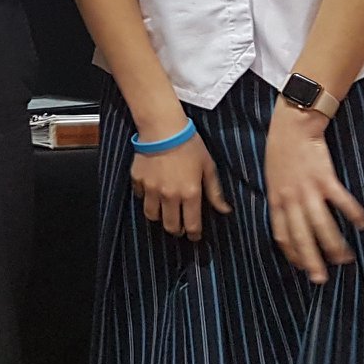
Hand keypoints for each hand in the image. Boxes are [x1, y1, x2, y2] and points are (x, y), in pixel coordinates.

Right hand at [130, 126, 229, 240]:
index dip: (194, 234)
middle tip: (180, 227)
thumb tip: (225, 210)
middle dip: (177, 230)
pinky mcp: (138, 180)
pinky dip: (146, 198)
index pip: (192, 225)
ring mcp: (151, 189)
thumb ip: (215, 192)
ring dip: (160, 218)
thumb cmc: (189, 144)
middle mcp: (170, 196)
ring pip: (152, 216)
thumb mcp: (208, 167)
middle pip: (170, 226)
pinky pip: (140, 197)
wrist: (163, 128)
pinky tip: (152, 193)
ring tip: (165, 212)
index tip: (195, 236)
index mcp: (190, 194)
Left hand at [263, 101, 363, 282]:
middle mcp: (290, 198)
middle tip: (320, 279)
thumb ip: (281, 199)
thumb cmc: (282, 152)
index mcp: (277, 200)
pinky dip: (352, 214)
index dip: (292, 253)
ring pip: (321, 225)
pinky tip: (363, 225)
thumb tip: (289, 217)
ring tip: (345, 259)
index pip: (282, 235)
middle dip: (311, 260)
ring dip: (334, 245)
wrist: (291, 126)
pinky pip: (340, 201)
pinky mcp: (324, 177)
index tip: (301, 267)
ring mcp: (307, 189)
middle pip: (301, 236)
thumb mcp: (273, 178)